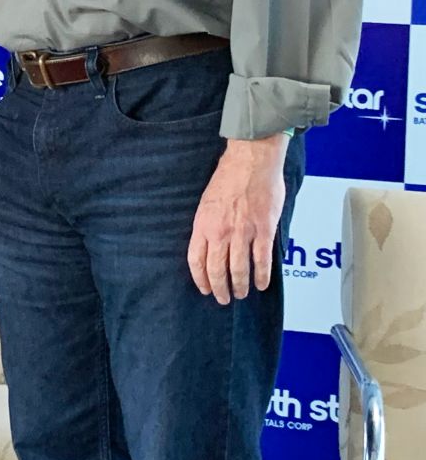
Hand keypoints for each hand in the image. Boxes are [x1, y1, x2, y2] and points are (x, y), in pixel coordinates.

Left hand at [187, 135, 288, 304]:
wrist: (250, 161)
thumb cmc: (228, 177)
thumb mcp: (207, 202)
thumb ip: (208, 224)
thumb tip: (210, 243)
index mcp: (203, 224)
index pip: (196, 259)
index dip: (200, 278)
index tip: (204, 289)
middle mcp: (220, 232)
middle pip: (216, 269)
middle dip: (219, 288)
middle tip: (223, 299)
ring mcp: (242, 232)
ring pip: (238, 269)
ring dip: (240, 286)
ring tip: (242, 294)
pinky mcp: (263, 230)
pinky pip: (262, 260)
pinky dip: (262, 276)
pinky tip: (262, 284)